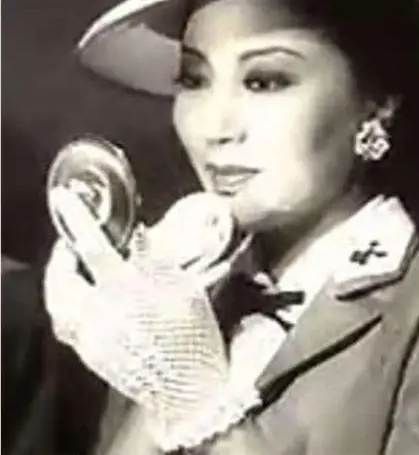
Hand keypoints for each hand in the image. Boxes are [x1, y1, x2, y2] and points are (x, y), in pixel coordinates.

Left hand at [44, 186, 228, 427]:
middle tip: (70, 240)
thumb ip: (157, 260)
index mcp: (127, 294)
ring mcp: (91, 338)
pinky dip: (64, 302)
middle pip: (61, 280)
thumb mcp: (184, 288)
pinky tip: (79, 296)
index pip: (95, 249)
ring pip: (57, 303)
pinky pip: (65, 323)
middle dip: (61, 256)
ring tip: (70, 265)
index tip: (65, 199)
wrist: (190, 387)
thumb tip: (139, 237)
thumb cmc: (194, 334)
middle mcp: (100, 315)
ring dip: (58, 279)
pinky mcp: (90, 354)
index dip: (78, 221)